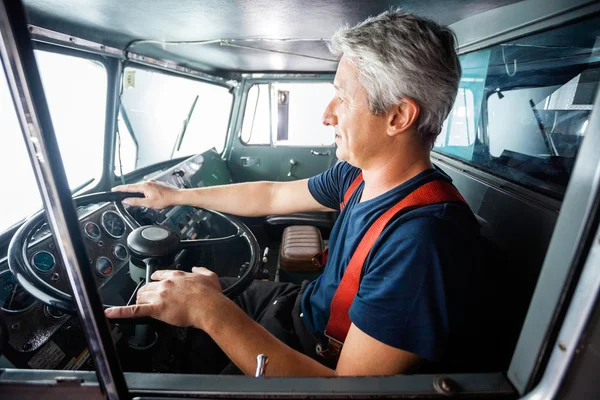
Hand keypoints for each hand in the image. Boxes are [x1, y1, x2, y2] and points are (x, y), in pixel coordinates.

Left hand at [104, 267, 222, 328]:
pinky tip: (110, 313)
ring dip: (140, 300)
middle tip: (148, 299)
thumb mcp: (209, 276)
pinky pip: (134, 310)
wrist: (208, 306)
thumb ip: (200, 270)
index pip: (159, 274)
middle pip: (147, 286)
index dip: (156, 279)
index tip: (154, 281)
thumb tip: (196, 268)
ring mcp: (159, 296)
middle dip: (146, 292)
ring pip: (141, 296)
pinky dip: (120, 312)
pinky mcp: (155, 309)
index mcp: (176, 275)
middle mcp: (165, 283)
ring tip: (140, 306)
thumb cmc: (210, 294)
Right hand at [112, 180, 179, 208]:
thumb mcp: (149, 203)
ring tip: (137, 198)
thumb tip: (126, 201)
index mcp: (144, 186)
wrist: (177, 196)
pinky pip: (147, 187)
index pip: (129, 187)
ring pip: (141, 188)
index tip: (114, 189)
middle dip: (128, 191)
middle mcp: (148, 182)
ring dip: (138, 192)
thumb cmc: (166, 199)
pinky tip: (147, 196)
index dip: (120, 189)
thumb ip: (136, 202)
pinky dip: (144, 191)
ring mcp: (153, 182)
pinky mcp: (157, 184)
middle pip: (134, 187)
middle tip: (122, 195)